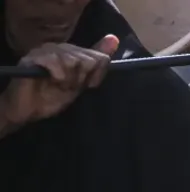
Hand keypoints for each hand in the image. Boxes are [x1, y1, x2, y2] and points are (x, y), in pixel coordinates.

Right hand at [0, 35, 118, 127]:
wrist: (30, 109)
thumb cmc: (54, 96)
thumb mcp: (82, 82)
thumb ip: (97, 63)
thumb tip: (113, 38)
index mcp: (73, 52)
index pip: (100, 57)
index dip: (96, 75)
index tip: (86, 85)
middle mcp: (60, 47)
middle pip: (88, 60)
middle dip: (81, 79)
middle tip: (68, 86)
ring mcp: (45, 50)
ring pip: (72, 61)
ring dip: (68, 80)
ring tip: (58, 85)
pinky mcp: (32, 57)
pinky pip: (54, 62)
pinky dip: (57, 76)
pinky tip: (50, 81)